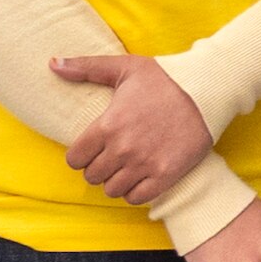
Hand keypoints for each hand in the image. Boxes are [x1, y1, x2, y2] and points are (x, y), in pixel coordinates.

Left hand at [46, 52, 213, 206]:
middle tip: (110, 158)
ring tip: (125, 169)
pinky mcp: (166, 174)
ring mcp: (144, 164)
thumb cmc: (165, 78)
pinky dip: (135, 192)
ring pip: (112, 189)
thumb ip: (86, 68)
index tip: (91, 150)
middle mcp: (122, 149)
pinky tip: (140, 178)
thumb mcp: (124, 67)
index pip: (75, 159)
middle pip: (92, 176)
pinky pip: (137, 198)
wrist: (207, 91)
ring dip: (115, 181)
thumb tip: (53, 64)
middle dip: (98, 168)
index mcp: (108, 125)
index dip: (79, 156)